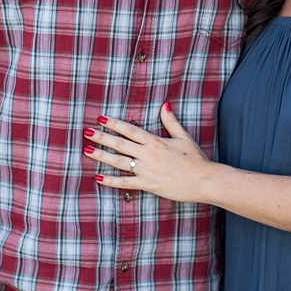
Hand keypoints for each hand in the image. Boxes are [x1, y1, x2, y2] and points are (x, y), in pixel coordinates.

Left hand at [84, 103, 218, 204]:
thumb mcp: (183, 137)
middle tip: (86, 132)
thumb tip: (164, 105)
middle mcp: (148, 155)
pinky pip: (125, 183)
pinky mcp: (148, 185)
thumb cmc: (196, 159)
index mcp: (155, 142)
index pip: (130, 130)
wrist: (204, 181)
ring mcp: (147, 170)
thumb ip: (171, 122)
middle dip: (102, 137)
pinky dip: (111, 181)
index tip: (101, 118)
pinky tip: (98, 177)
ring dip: (102, 156)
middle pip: (120, 144)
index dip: (115, 123)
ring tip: (87, 150)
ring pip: (119, 162)